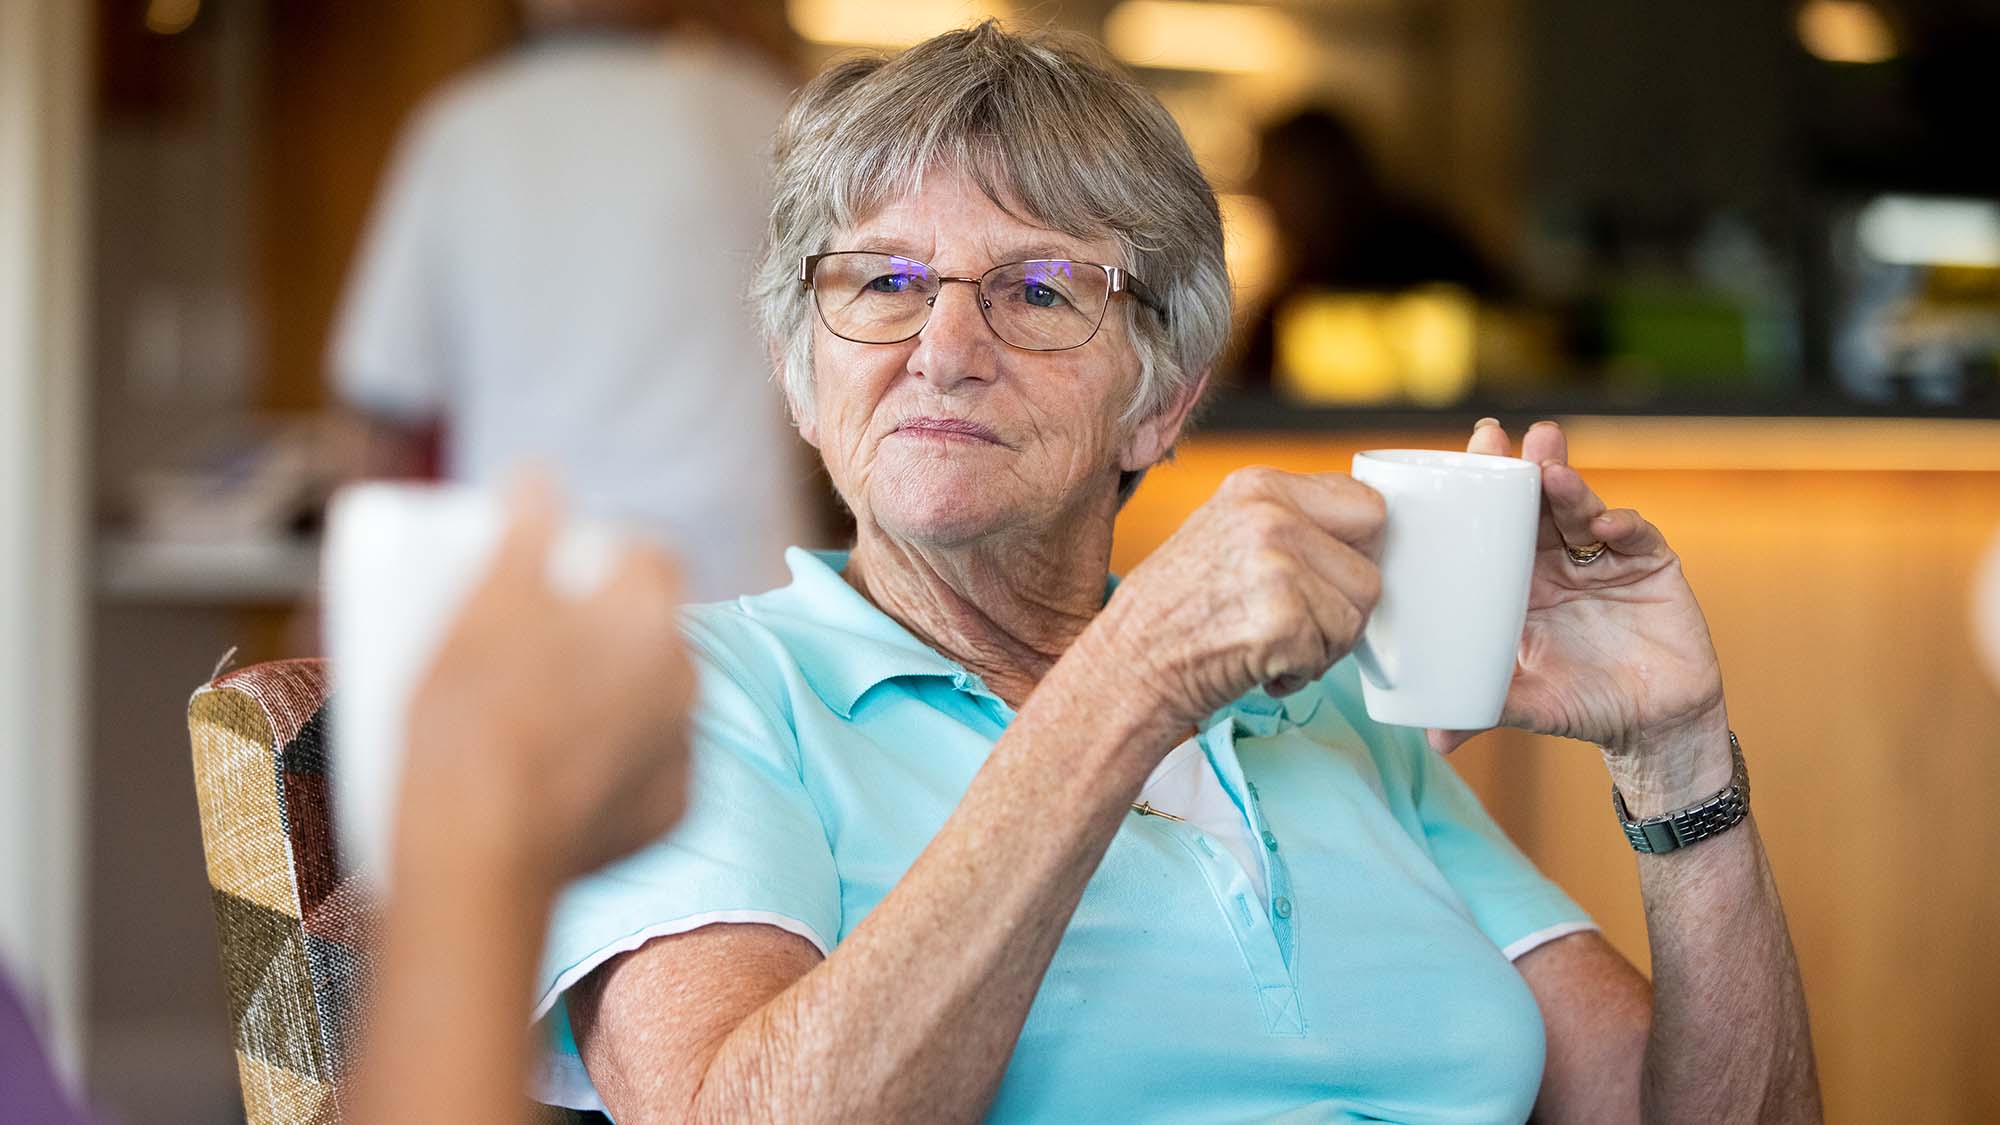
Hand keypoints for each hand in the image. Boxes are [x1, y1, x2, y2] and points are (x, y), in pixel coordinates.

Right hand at [400, 476, 695, 885]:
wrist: (481, 852)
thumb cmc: (471, 718)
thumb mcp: (483, 606)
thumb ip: (523, 533)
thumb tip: (538, 476)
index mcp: (647, 615)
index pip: (649, 557)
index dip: (604, 559)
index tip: (558, 575)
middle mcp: (687, 677)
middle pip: (655, 632)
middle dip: (610, 633)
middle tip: (538, 649)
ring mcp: (685, 750)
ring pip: (655, 703)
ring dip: (614, 700)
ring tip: (540, 718)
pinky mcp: (673, 814)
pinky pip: (647, 772)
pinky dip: (613, 769)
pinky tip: (559, 777)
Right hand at [1094, 466, 1385, 733]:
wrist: (1128, 665)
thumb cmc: (1177, 610)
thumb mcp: (1226, 533)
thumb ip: (1290, 522)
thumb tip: (1368, 540)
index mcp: (1259, 487)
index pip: (1366, 506)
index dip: (1358, 552)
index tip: (1329, 578)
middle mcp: (1269, 517)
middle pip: (1370, 567)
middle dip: (1344, 606)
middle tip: (1298, 622)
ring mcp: (1276, 568)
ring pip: (1358, 616)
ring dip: (1322, 645)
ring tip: (1269, 644)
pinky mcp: (1282, 623)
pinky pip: (1330, 655)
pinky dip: (1300, 674)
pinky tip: (1259, 666)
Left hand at [1428, 421, 1728, 775]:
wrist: (1653, 726)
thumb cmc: (1581, 706)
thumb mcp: (1528, 704)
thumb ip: (1486, 710)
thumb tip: (1436, 740)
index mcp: (1518, 583)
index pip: (1492, 528)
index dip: (1477, 494)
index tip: (1454, 463)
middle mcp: (1557, 561)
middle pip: (1533, 503)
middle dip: (1517, 468)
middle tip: (1493, 438)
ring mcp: (1604, 558)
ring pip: (1581, 509)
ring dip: (1566, 486)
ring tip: (1548, 470)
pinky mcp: (1651, 565)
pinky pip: (1636, 537)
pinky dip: (1623, 527)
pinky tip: (1609, 525)